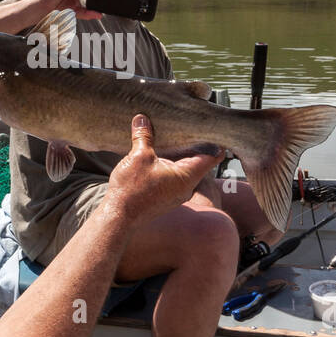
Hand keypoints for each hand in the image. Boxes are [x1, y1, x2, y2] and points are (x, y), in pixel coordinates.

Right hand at [105, 115, 223, 224]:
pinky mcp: (165, 198)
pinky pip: (174, 179)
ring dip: (180, 157)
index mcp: (186, 177)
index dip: (215, 143)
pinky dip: (170, 166)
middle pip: (198, 162)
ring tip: (173, 140)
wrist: (118, 216)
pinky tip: (159, 158)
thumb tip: (142, 120)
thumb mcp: (138, 156)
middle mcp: (185, 188)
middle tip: (191, 128)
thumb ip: (143, 136)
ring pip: (185, 171)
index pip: (210, 157)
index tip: (217, 131)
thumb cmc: (132, 190)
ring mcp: (176, 195)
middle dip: (193, 146)